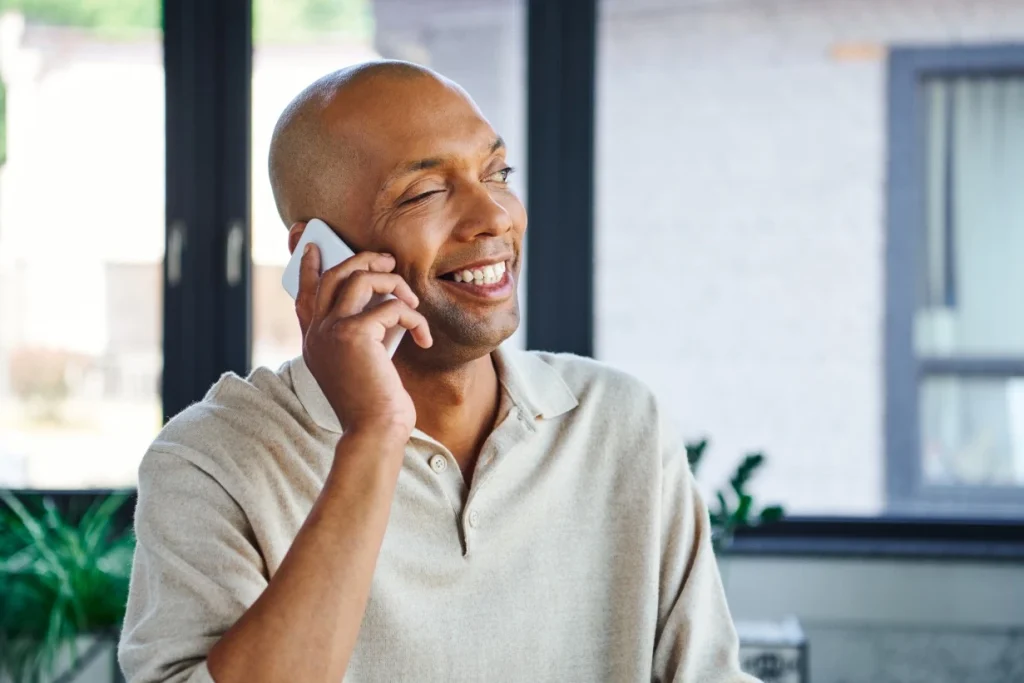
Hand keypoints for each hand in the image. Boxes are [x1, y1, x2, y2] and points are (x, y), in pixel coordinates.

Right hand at [295, 243, 431, 438]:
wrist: (374, 432)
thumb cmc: (375, 405)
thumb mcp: (362, 364)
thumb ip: (362, 334)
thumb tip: (385, 304)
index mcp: (314, 343)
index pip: (304, 296)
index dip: (308, 269)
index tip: (313, 246)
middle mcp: (316, 334)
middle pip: (333, 275)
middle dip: (362, 259)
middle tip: (387, 261)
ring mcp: (331, 331)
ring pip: (359, 278)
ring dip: (393, 282)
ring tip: (412, 299)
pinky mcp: (354, 334)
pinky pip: (391, 307)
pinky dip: (414, 317)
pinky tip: (423, 338)